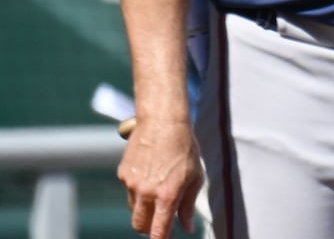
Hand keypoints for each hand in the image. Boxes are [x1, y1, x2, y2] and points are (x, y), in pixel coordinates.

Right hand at [117, 118, 202, 237]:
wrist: (163, 121)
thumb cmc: (184, 148)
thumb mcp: (195, 176)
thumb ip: (188, 204)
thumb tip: (187, 227)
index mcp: (166, 195)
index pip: (158, 231)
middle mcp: (146, 192)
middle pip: (140, 226)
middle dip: (149, 229)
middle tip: (162, 222)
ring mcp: (131, 183)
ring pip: (134, 209)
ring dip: (144, 208)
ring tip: (159, 189)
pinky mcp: (123, 174)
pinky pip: (129, 191)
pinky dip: (138, 190)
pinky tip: (150, 174)